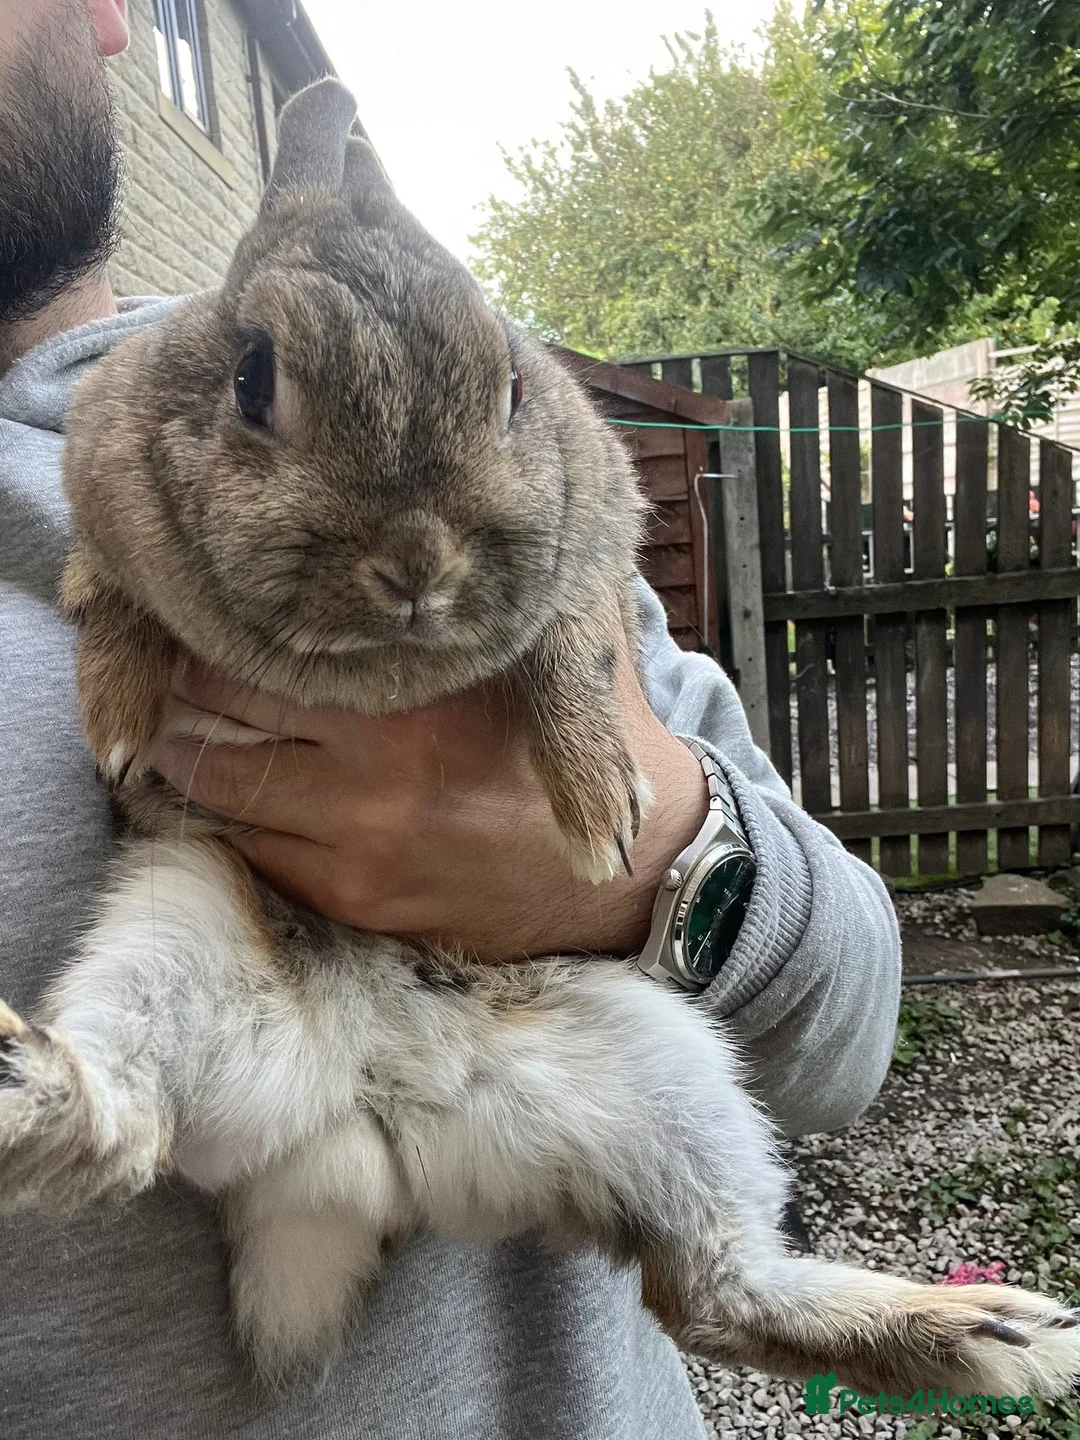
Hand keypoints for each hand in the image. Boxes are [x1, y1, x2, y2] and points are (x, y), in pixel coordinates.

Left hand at [147, 639, 706, 961]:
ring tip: (164, 715)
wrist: (632, 875)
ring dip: (182, 750)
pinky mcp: (357, 900)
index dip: (212, 619)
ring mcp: (359, 844)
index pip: (266, 645)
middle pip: (219, 712)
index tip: (191, 596)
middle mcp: (375, 770)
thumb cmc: (585, 740)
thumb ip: (484, 596)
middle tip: (155, 651)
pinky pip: (253, 852)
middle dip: (177, 680)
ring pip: (221, 788)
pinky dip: (224, 814)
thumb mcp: (555, 646)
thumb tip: (426, 513)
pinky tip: (215, 785)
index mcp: (418, 696)